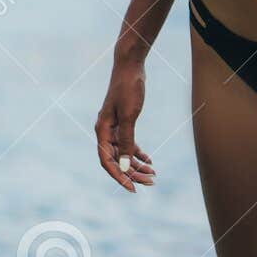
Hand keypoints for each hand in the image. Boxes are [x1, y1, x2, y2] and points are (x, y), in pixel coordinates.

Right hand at [95, 59, 155, 192]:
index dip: (119, 177)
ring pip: (123, 153)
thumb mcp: (130, 116)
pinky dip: (137, 153)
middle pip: (116, 160)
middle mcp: (105, 131)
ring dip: (136, 165)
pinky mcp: (123, 122)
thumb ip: (126, 141)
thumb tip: (124, 166)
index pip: (107, 162)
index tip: (133, 189)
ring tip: (153, 175)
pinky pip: (128, 143)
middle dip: (132, 173)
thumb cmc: (128, 89)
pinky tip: (150, 161)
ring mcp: (114, 127)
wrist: (130, 67)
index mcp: (102, 131)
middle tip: (151, 183)